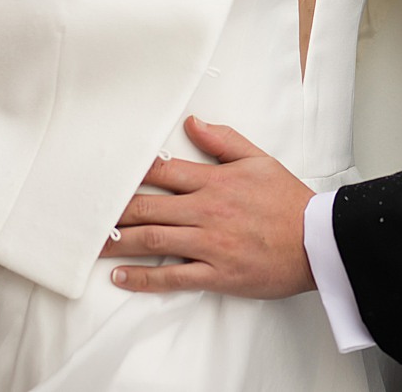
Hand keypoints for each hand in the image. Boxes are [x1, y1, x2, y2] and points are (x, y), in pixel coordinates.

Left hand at [101, 116, 315, 298]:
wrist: (317, 242)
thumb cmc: (288, 201)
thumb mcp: (259, 159)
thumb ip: (224, 141)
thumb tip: (193, 123)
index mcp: (215, 181)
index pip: (162, 170)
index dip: (130, 173)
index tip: (104, 175)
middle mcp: (206, 210)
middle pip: (148, 207)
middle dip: (113, 212)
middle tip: (84, 215)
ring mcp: (210, 243)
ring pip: (153, 240)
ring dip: (118, 243)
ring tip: (91, 246)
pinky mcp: (216, 273)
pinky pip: (173, 276)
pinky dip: (144, 278)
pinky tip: (121, 278)